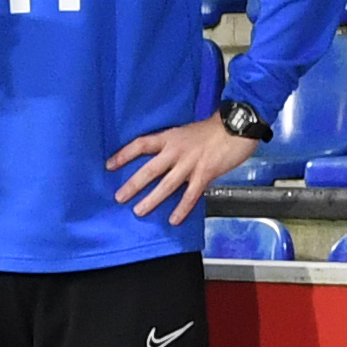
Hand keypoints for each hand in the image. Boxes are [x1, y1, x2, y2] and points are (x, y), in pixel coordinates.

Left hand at [107, 117, 258, 224]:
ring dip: (152, 199)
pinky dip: (182, 208)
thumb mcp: (187, 132)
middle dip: (133, 184)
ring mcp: (190, 163)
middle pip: (149, 169)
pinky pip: (191, 195)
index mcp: (170, 137)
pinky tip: (174, 219)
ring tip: (139, 211)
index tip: (109, 165)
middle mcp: (177, 150)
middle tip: (119, 197)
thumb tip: (162, 158)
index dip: (124, 154)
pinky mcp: (205, 173)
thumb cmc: (214, 129)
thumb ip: (174, 145)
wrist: (237, 127)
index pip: (141, 144)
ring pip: (166, 184)